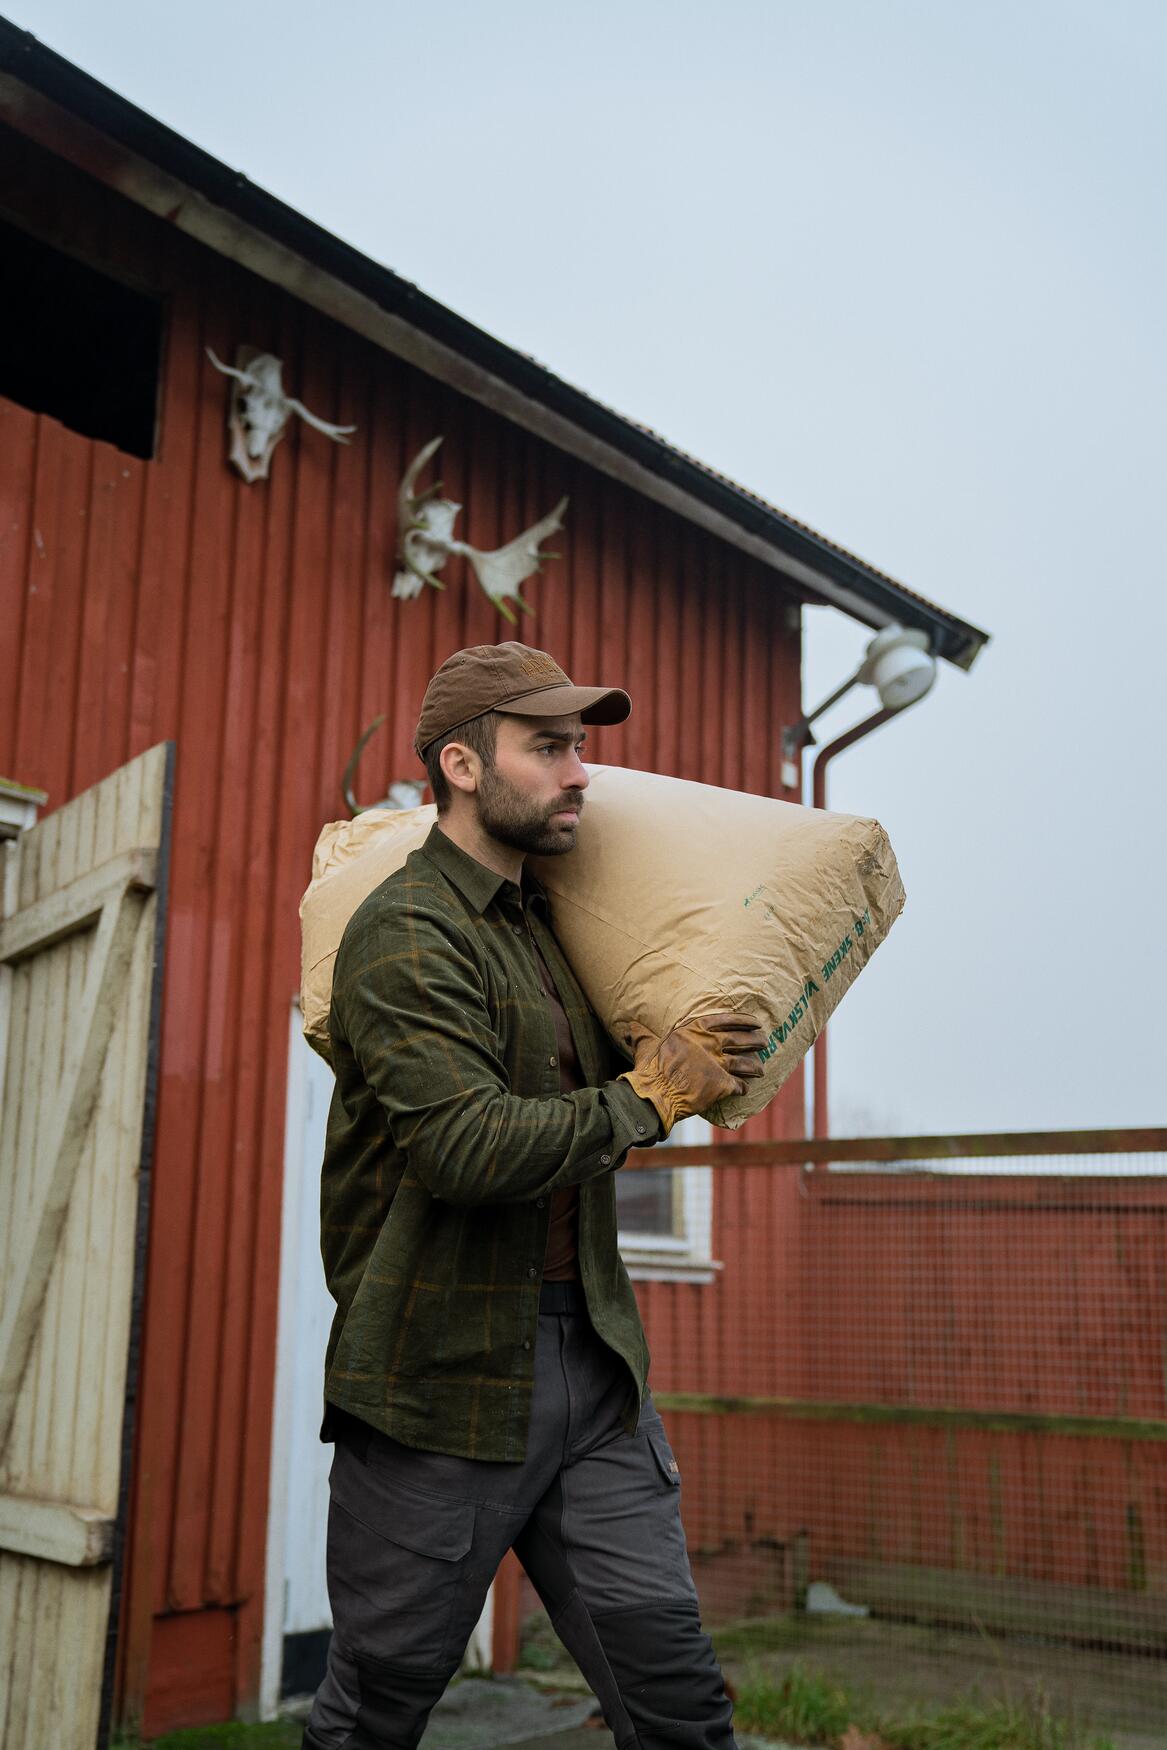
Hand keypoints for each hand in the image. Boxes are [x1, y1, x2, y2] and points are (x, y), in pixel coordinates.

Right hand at [620, 1011, 768, 1134]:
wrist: (654, 1094)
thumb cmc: (648, 1069)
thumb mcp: (645, 1045)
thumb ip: (642, 1035)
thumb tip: (630, 1027)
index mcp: (694, 1030)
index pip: (725, 1020)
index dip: (743, 1020)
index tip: (755, 1022)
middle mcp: (710, 1044)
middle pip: (740, 1040)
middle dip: (755, 1040)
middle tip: (764, 1041)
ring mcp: (717, 1064)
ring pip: (745, 1063)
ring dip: (755, 1066)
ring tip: (761, 1068)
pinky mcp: (722, 1085)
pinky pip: (738, 1085)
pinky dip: (743, 1088)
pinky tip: (745, 1090)